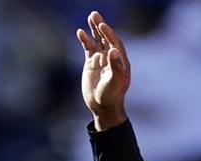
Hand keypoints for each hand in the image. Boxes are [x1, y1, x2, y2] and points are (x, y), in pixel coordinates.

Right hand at [75, 10, 130, 130]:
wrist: (102, 106)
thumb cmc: (112, 95)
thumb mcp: (115, 81)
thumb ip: (115, 65)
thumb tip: (113, 50)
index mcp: (120, 60)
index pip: (115, 42)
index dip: (109, 33)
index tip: (102, 26)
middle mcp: (112, 57)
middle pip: (106, 37)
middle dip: (101, 26)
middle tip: (94, 14)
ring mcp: (101, 59)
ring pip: (97, 40)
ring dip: (94, 29)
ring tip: (90, 16)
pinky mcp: (91, 63)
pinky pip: (88, 48)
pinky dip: (85, 40)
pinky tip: (80, 32)